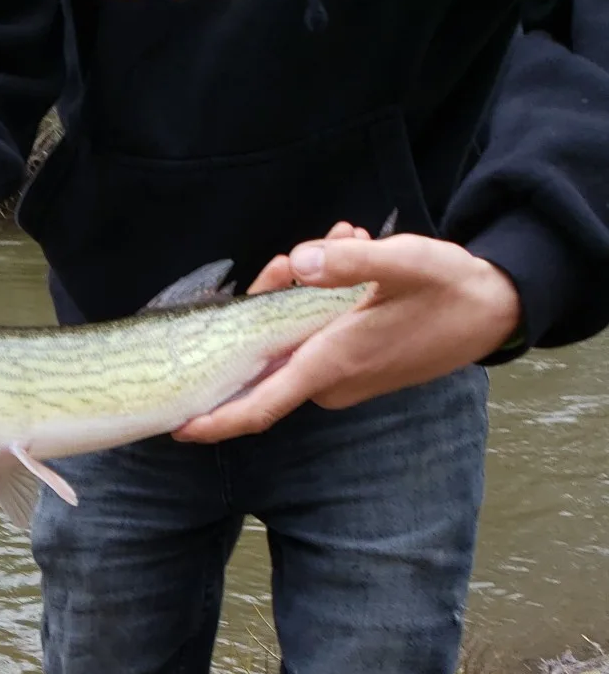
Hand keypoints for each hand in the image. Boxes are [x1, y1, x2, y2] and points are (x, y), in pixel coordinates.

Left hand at [173, 220, 521, 442]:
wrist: (495, 310)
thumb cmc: (450, 289)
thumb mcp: (405, 262)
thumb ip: (350, 264)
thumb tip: (302, 262)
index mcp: (330, 364)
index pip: (258, 406)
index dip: (214, 421)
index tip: (177, 427)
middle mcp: (328, 381)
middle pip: (267, 354)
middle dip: (267, 303)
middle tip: (298, 256)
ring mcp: (339, 378)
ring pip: (290, 339)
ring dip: (302, 293)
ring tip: (346, 245)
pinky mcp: (350, 368)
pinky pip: (312, 339)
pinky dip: (319, 302)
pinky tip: (349, 259)